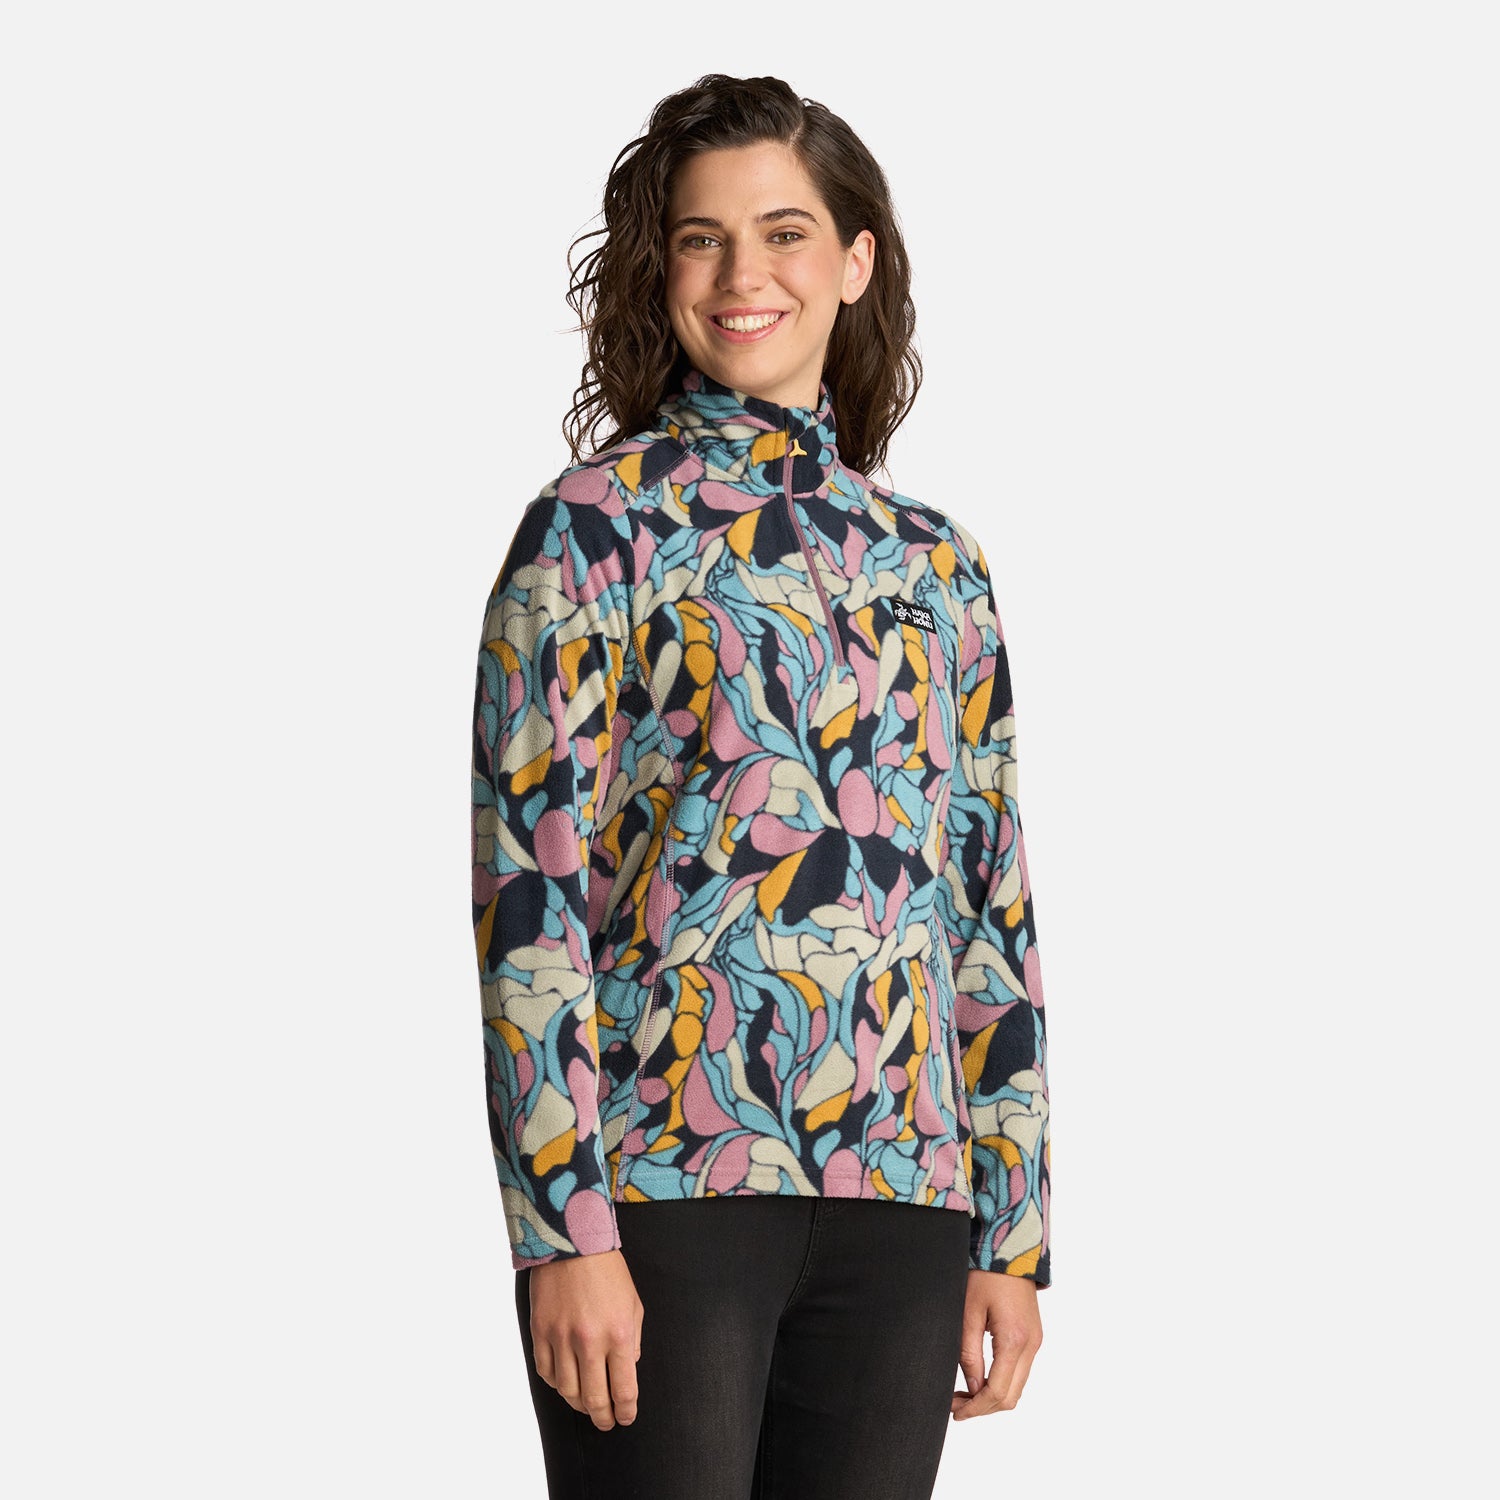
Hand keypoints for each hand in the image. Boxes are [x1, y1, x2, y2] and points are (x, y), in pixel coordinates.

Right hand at [528, 1249, 644, 1430]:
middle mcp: (589, 1341)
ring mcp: (561, 1337)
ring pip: (568, 1391)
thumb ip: (633, 1341)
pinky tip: (565, 1383)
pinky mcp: (540, 1331)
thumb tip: (627, 1370)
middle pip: (594, 1399)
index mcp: (619, 1334)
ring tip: (586, 1406)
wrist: (572, 1242)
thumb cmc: (608, 1272)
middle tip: (606, 1423)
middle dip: (603, 1417)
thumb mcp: (633, 1304)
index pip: (624, 1389)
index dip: (626, 1411)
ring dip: (579, 1405)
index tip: (626, 1418)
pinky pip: (546, 1372)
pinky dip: (556, 1384)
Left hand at [951, 1270, 1042, 1418]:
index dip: (975, 1408)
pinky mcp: (1033, 1336)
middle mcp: (1031, 1345)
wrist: (1010, 1246)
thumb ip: (969, 1353)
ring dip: (992, 1396)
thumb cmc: (985, 1274)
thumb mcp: (968, 1311)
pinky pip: (1019, 1371)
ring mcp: (1035, 1341)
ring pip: (1017, 1387)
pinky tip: (980, 1378)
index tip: (955, 1412)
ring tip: (963, 1393)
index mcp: (1014, 1340)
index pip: (998, 1392)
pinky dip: (1001, 1382)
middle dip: (983, 1407)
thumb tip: (972, 1388)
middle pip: (1011, 1397)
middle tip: (955, 1404)